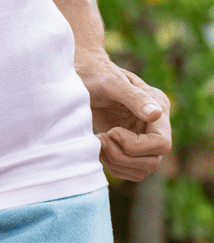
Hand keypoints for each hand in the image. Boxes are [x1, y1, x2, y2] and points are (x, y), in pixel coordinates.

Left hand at [76, 50, 170, 179]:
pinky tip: (100, 148)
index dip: (136, 145)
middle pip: (152, 161)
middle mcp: (155, 125)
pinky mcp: (131, 145)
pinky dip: (114, 166)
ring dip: (117, 162)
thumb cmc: (95, 72)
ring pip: (142, 169)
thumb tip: (156, 114)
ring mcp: (144, 136)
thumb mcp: (111, 82)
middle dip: (123, 155)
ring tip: (99, 141)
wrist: (80, 73)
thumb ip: (134, 97)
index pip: (161, 143)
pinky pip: (131, 170)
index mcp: (158, 106)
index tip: (111, 131)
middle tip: (101, 138)